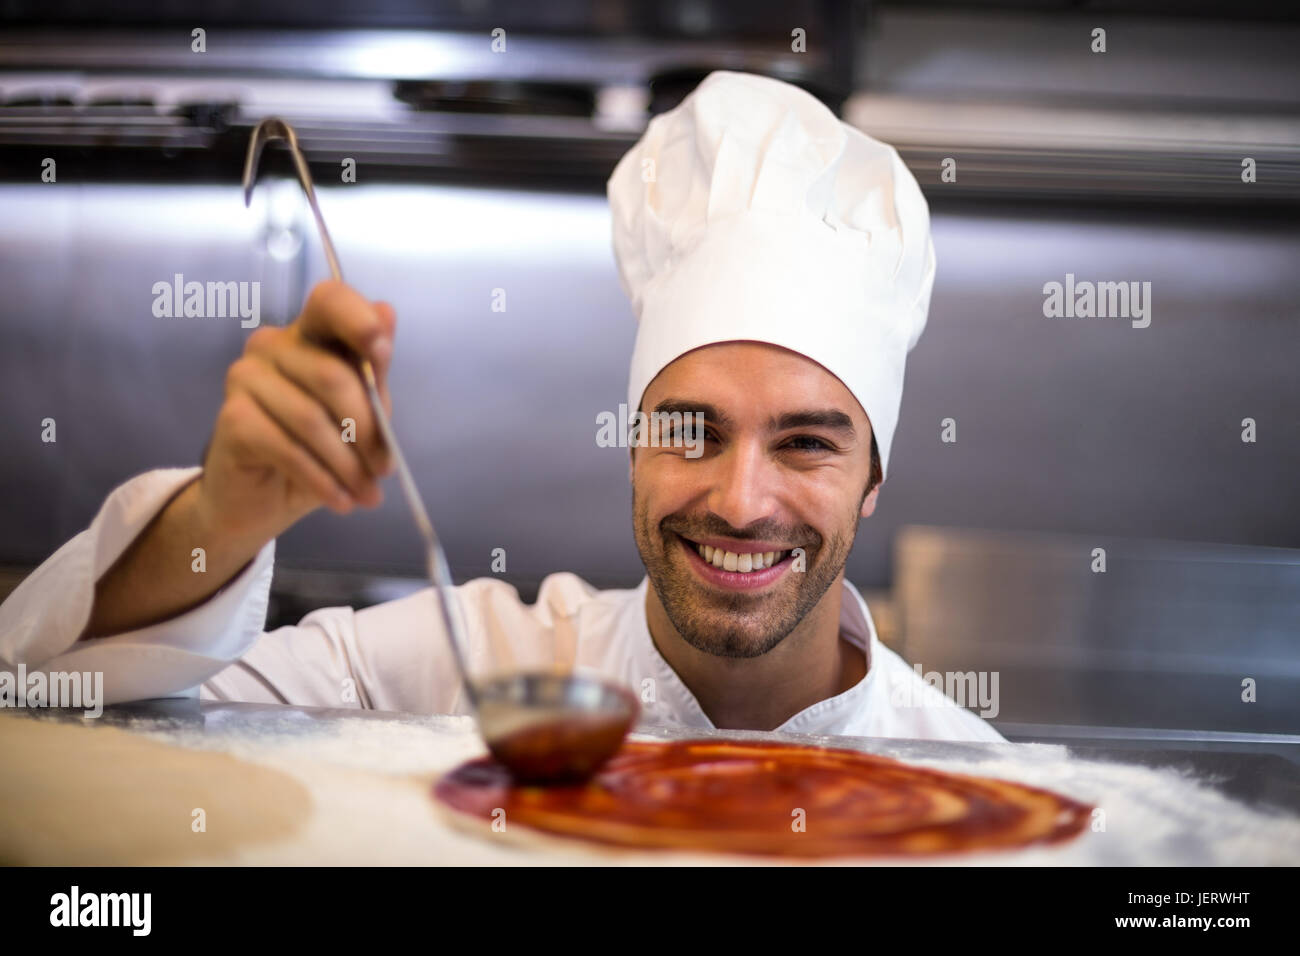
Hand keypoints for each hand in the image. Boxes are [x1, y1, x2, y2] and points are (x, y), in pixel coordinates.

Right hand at [197, 280, 396, 542]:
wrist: (260, 498)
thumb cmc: (317, 447)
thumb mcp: (359, 411)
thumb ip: (372, 370)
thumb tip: (386, 312)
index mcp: (310, 333)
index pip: (330, 301)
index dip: (358, 322)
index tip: (382, 356)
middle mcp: (272, 345)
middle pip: (332, 375)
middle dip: (368, 431)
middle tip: (385, 469)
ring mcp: (245, 377)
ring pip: (312, 419)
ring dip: (348, 465)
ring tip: (366, 494)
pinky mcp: (233, 418)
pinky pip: (289, 449)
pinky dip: (321, 480)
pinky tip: (339, 500)